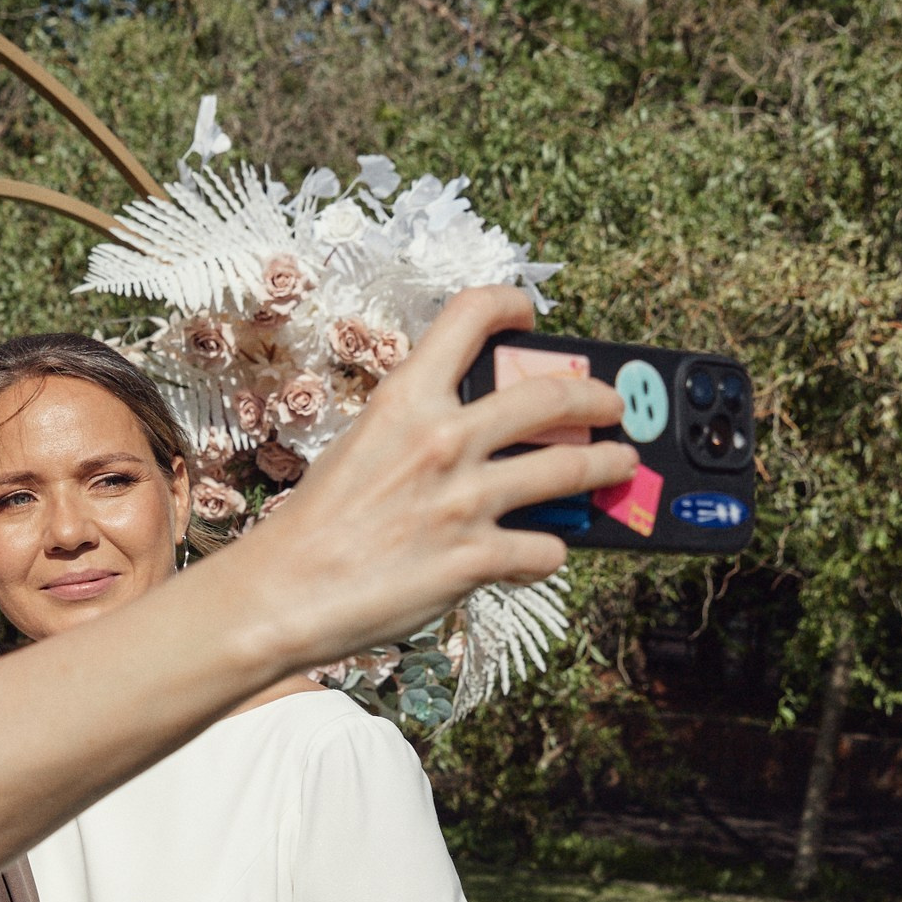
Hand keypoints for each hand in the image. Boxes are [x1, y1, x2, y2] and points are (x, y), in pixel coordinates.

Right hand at [233, 285, 635, 669]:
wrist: (281, 595)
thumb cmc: (313, 528)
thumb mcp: (358, 450)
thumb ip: (415, 432)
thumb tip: (472, 434)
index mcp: (405, 402)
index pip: (470, 317)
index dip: (510, 305)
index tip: (528, 316)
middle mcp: (442, 440)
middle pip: (552, 395)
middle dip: (597, 397)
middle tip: (610, 405)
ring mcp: (463, 501)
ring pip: (571, 469)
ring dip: (607, 465)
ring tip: (620, 464)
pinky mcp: (474, 560)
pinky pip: (545, 550)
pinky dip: (550, 553)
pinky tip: (542, 555)